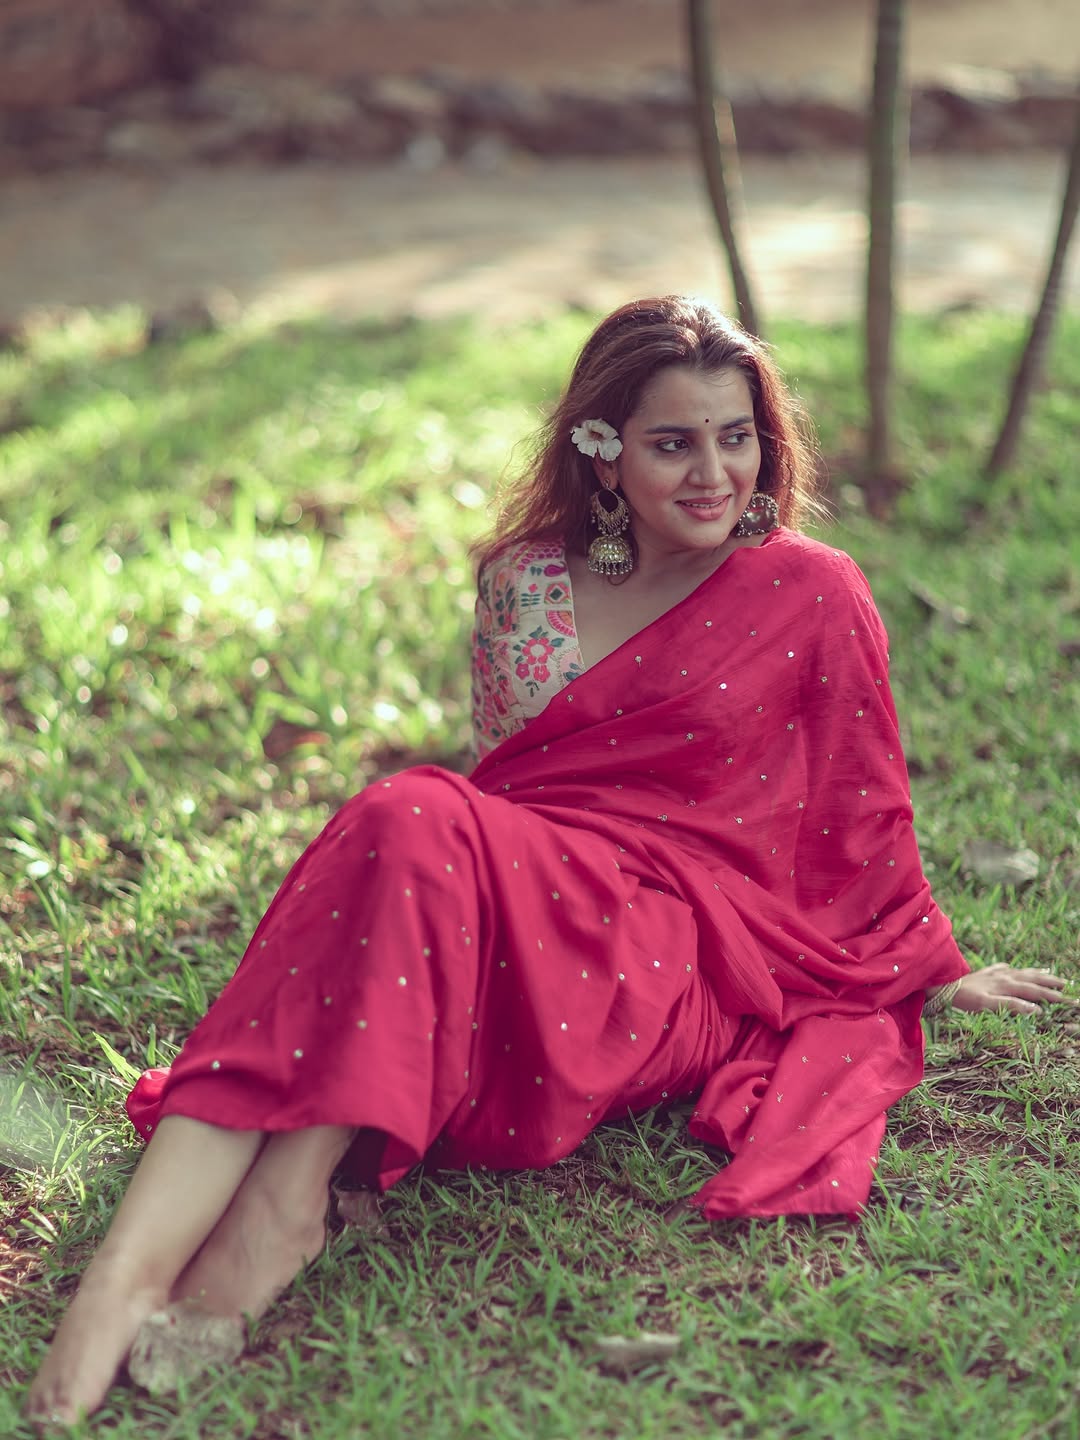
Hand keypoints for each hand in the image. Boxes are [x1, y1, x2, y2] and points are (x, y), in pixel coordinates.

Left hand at [952, 963, 1075, 1015]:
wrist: (944, 986)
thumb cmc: (966, 999)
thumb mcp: (988, 1005)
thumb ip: (1012, 1006)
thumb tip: (1036, 1010)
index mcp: (1008, 985)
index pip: (1035, 992)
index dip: (1052, 996)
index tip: (1068, 1000)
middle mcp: (1006, 976)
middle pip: (1033, 980)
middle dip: (1051, 984)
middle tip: (1068, 986)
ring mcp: (997, 973)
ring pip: (1023, 973)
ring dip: (1038, 975)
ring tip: (1051, 976)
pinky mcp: (988, 971)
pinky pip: (1008, 969)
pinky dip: (1016, 970)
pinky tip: (1017, 969)